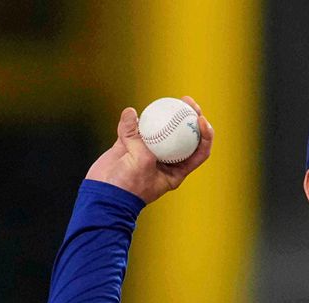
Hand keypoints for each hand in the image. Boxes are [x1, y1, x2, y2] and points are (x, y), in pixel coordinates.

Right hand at [85, 96, 213, 203]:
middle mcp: (165, 160)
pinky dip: (133, 120)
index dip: (205, 135)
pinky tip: (132, 113)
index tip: (200, 119)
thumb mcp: (141, 164)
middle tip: (187, 101)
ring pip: (160, 129)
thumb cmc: (127, 186)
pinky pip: (134, 129)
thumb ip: (138, 139)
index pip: (199, 151)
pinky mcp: (130, 146)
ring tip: (166, 101)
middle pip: (183, 135)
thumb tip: (132, 113)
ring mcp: (147, 152)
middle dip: (188, 116)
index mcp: (176, 171)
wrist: (102, 195)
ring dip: (164, 114)